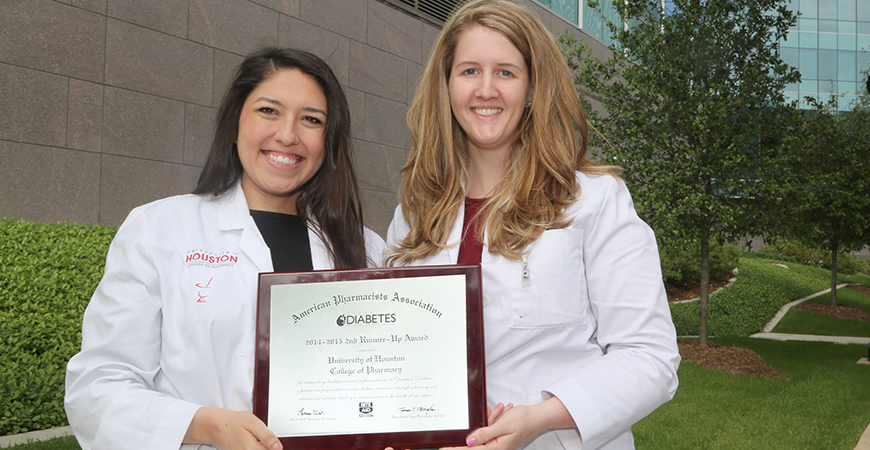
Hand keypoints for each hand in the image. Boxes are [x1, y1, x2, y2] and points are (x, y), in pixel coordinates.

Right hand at [184, 407, 282, 449]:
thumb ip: (267, 436)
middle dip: (265, 445)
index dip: (273, 445)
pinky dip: (252, 447)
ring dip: (259, 446)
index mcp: (252, 448)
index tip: (268, 439)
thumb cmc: (233, 422)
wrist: (216, 426)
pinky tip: (248, 441)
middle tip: (257, 436)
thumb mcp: (253, 423)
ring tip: (251, 438)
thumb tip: (278, 447)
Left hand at [441, 398, 572, 449]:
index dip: (456, 448)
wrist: (537, 417)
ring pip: (482, 432)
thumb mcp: (503, 425)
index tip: (443, 448)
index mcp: (496, 448)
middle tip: (491, 414)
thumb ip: (485, 434)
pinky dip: (493, 419)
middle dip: (480, 425)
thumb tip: (468, 441)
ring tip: (501, 411)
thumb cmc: (524, 421)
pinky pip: (489, 428)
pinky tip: (500, 411)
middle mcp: (495, 448)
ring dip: (489, 420)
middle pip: (475, 440)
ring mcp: (497, 443)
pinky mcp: (498, 437)